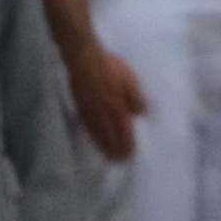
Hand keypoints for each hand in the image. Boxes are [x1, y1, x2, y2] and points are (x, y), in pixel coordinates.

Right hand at [66, 45, 143, 160]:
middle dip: (115, 148)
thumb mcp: (130, 80)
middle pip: (110, 135)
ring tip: (107, 156)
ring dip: (103, 145)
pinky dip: (91, 135)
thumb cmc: (111, 68)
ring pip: (97, 132)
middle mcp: (104, 112)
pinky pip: (87, 125)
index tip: (130, 154)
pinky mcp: (80, 106)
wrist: (85, 60)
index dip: (127, 143)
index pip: (124, 130)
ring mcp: (90, 110)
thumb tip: (140, 114)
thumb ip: (136, 98)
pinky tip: (93, 138)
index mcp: (118, 106)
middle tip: (120, 161)